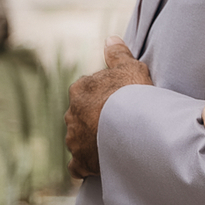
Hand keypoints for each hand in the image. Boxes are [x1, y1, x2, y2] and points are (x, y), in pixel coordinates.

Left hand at [65, 36, 151, 178]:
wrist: (133, 128)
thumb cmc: (133, 96)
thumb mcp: (131, 68)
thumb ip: (119, 54)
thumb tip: (109, 39)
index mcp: (81, 89)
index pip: (89, 91)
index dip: (107, 96)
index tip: (123, 102)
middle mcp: (71, 114)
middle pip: (82, 115)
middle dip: (96, 119)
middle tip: (121, 124)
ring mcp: (74, 139)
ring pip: (80, 139)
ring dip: (92, 142)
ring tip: (115, 145)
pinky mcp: (80, 161)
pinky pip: (78, 165)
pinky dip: (86, 165)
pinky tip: (99, 165)